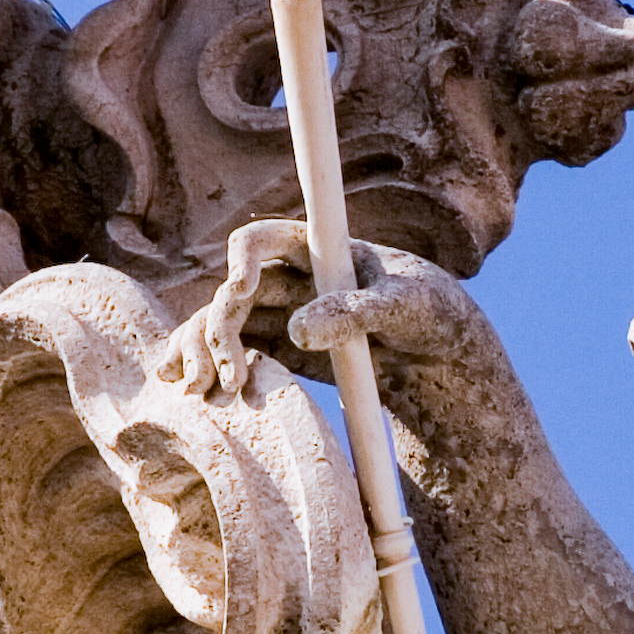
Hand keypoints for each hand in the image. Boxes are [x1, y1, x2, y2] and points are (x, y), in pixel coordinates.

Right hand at [159, 221, 489, 400]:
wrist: (437, 352)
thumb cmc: (430, 311)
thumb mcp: (408, 306)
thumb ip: (358, 312)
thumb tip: (299, 329)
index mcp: (318, 250)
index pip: (263, 240)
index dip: (242, 258)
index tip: (241, 288)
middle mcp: (289, 277)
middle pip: (231, 294)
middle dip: (216, 329)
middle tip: (226, 376)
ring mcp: (280, 314)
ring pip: (221, 325)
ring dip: (203, 353)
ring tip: (201, 393)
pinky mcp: (280, 349)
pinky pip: (234, 354)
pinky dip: (210, 369)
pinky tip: (196, 394)